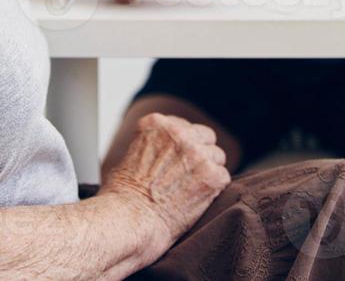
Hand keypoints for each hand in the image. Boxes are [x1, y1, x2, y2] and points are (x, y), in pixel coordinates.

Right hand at [100, 113, 231, 263]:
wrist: (129, 221)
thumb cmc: (121, 198)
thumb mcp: (127, 156)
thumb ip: (150, 148)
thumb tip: (159, 154)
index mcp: (156, 124)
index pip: (184, 126)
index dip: (183, 147)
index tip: (177, 162)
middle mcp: (178, 133)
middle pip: (205, 137)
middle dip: (200, 154)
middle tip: (189, 177)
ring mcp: (196, 153)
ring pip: (217, 156)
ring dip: (208, 172)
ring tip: (191, 191)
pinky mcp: (211, 175)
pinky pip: (223, 177)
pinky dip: (213, 190)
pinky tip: (196, 201)